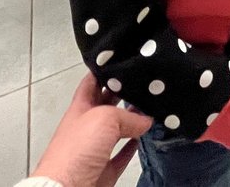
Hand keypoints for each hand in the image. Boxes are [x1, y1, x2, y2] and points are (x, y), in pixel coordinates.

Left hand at [31, 73, 152, 186]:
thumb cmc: (78, 148)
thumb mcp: (104, 119)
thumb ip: (128, 116)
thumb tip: (146, 121)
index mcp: (80, 108)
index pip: (92, 82)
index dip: (104, 70)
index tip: (122, 58)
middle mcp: (86, 126)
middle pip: (106, 105)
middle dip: (123, 93)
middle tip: (144, 82)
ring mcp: (94, 150)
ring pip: (116, 130)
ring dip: (131, 120)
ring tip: (150, 108)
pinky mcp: (103, 170)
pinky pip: (120, 155)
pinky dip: (131, 147)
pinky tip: (143, 138)